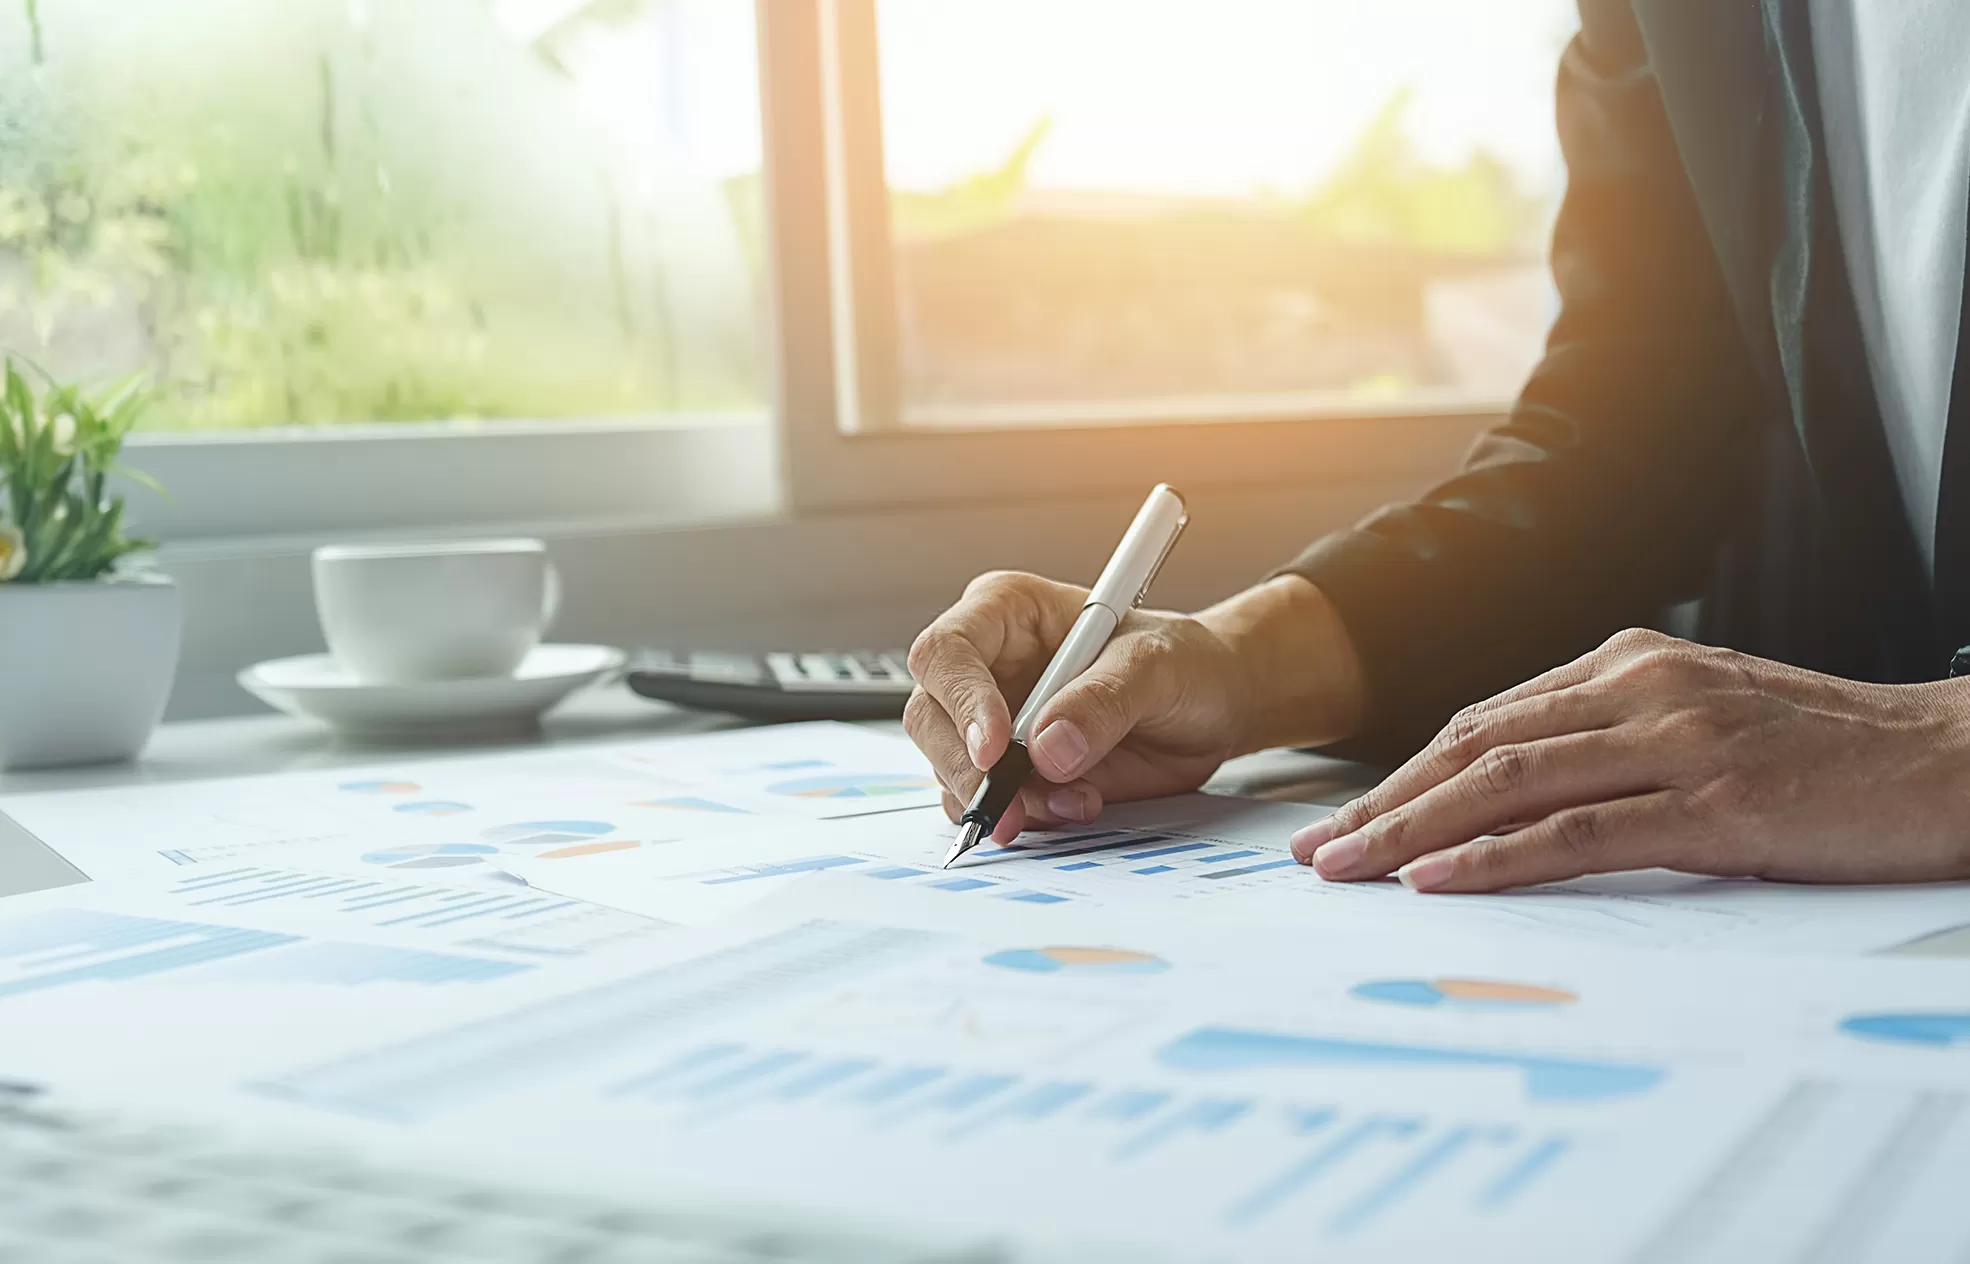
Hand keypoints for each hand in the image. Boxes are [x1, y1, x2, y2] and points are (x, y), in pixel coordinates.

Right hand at [905, 572, 1362, 841]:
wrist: (1213, 708)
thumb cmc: (1184, 662)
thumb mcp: (1157, 665)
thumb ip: (1104, 700)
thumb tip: (1047, 748)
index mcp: (1006, 613)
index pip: (948, 651)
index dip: (962, 700)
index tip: (997, 747)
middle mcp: (987, 667)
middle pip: (932, 717)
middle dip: (968, 767)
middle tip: (1014, 800)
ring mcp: (993, 723)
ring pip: (950, 768)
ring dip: (1002, 799)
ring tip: (1075, 799)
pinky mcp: (1012, 772)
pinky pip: (988, 803)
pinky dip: (1023, 817)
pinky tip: (1074, 806)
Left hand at [1291, 628, 1969, 890]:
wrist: (1951, 763)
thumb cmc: (1827, 754)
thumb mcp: (1703, 722)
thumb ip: (1615, 740)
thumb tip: (1516, 795)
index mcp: (1629, 664)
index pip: (1485, 720)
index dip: (1404, 772)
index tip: (1347, 817)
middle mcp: (1639, 688)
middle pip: (1475, 745)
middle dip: (1383, 800)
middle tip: (1318, 851)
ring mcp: (1675, 740)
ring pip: (1507, 780)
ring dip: (1412, 828)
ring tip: (1348, 869)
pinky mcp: (1713, 802)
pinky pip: (1576, 831)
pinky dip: (1493, 857)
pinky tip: (1435, 880)